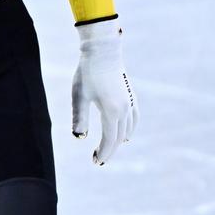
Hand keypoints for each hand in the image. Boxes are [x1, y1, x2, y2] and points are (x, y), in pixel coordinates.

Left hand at [71, 18, 136, 164]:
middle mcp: (125, 109)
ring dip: (119, 140)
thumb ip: (79, 118)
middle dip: (109, 150)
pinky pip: (135, 118)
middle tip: (98, 160)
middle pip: (119, 137)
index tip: (96, 162)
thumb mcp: (79, 97)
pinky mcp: (131, 96)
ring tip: (108, 149)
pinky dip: (129, 129)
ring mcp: (131, 102)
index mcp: (111, 111)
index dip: (104, 153)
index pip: (110, 139)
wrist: (103, 52)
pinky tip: (124, 133)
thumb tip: (79, 138)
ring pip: (129, 129)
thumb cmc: (87, 74)